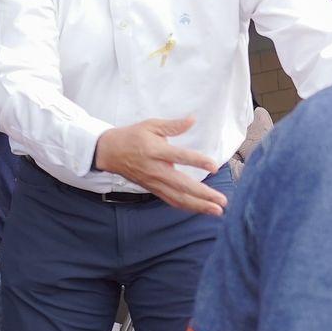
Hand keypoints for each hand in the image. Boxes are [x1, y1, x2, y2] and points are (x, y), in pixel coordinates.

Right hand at [93, 117, 227, 215]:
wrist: (109, 153)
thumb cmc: (131, 136)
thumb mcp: (151, 125)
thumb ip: (173, 125)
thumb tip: (193, 119)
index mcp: (156, 151)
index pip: (180, 157)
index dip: (197, 161)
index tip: (214, 166)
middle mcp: (156, 170)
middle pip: (182, 185)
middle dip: (203, 195)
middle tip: (222, 201)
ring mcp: (154, 182)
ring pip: (178, 198)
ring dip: (199, 206)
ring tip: (217, 211)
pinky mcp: (153, 189)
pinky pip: (172, 200)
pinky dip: (187, 206)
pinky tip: (201, 209)